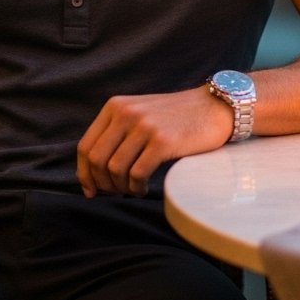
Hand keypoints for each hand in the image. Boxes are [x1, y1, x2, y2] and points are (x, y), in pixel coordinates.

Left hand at [76, 86, 233, 197]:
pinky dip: (136, 188)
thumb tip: (93, 172)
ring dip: (120, 188)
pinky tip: (143, 188)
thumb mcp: (140, 114)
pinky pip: (136, 174)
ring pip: (114, 169)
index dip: (84, 174)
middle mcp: (125, 114)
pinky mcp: (162, 141)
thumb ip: (116, 133)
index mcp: (115, 107)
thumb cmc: (176, 118)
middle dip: (101, 184)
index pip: (85, 146)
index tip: (91, 190)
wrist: (214, 107)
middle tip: (114, 193)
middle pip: (96, 160)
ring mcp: (144, 127)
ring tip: (133, 190)